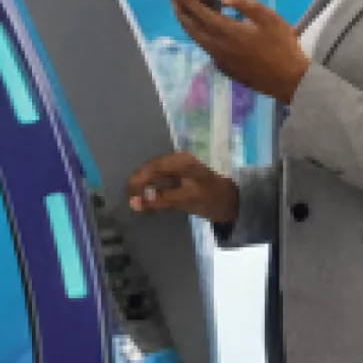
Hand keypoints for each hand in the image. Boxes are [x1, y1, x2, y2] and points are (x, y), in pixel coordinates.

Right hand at [126, 152, 240, 226]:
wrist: (234, 201)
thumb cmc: (213, 199)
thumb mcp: (187, 200)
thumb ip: (160, 200)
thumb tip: (134, 203)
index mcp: (181, 160)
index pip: (152, 167)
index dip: (137, 180)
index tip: (128, 195)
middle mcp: (179, 158)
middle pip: (151, 168)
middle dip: (139, 182)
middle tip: (131, 200)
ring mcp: (180, 166)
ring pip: (155, 173)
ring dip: (145, 185)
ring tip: (138, 200)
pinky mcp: (182, 174)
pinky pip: (162, 178)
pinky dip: (154, 187)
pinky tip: (151, 198)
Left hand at [167, 0, 309, 104]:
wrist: (288, 81)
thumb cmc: (282, 47)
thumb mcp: (270, 19)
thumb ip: (246, 5)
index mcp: (228, 31)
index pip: (198, 10)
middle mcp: (217, 45)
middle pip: (189, 24)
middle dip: (177, 5)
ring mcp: (218, 58)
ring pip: (194, 36)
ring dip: (184, 19)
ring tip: (179, 5)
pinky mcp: (223, 66)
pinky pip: (204, 45)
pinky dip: (196, 31)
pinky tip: (201, 26)